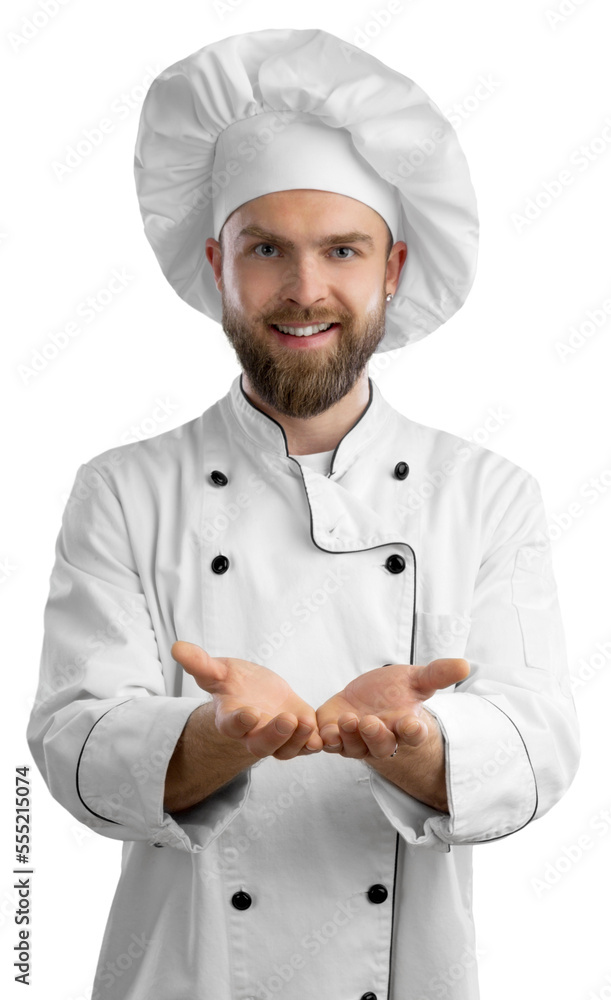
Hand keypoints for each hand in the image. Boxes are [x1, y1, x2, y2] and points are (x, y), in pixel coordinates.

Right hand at [171, 641, 323, 759]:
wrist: (255, 693)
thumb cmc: (234, 683)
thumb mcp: (219, 670)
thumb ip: (200, 663)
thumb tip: (176, 646)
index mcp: (231, 719)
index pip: (233, 725)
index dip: (240, 721)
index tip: (249, 713)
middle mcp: (253, 735)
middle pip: (261, 745)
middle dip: (274, 735)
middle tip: (286, 720)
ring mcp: (277, 738)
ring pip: (286, 749)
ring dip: (298, 739)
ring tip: (307, 722)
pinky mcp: (298, 735)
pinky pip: (307, 745)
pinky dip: (315, 742)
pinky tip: (325, 734)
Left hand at [316, 658, 469, 759]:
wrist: (366, 697)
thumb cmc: (394, 691)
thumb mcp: (416, 679)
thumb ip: (438, 674)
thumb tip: (465, 663)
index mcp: (406, 727)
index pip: (413, 735)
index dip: (413, 731)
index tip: (413, 724)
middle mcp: (382, 740)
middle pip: (381, 746)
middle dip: (376, 735)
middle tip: (371, 722)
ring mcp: (357, 742)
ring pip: (353, 747)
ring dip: (349, 736)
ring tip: (348, 719)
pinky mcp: (334, 738)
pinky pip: (328, 744)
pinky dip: (324, 741)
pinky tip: (321, 733)